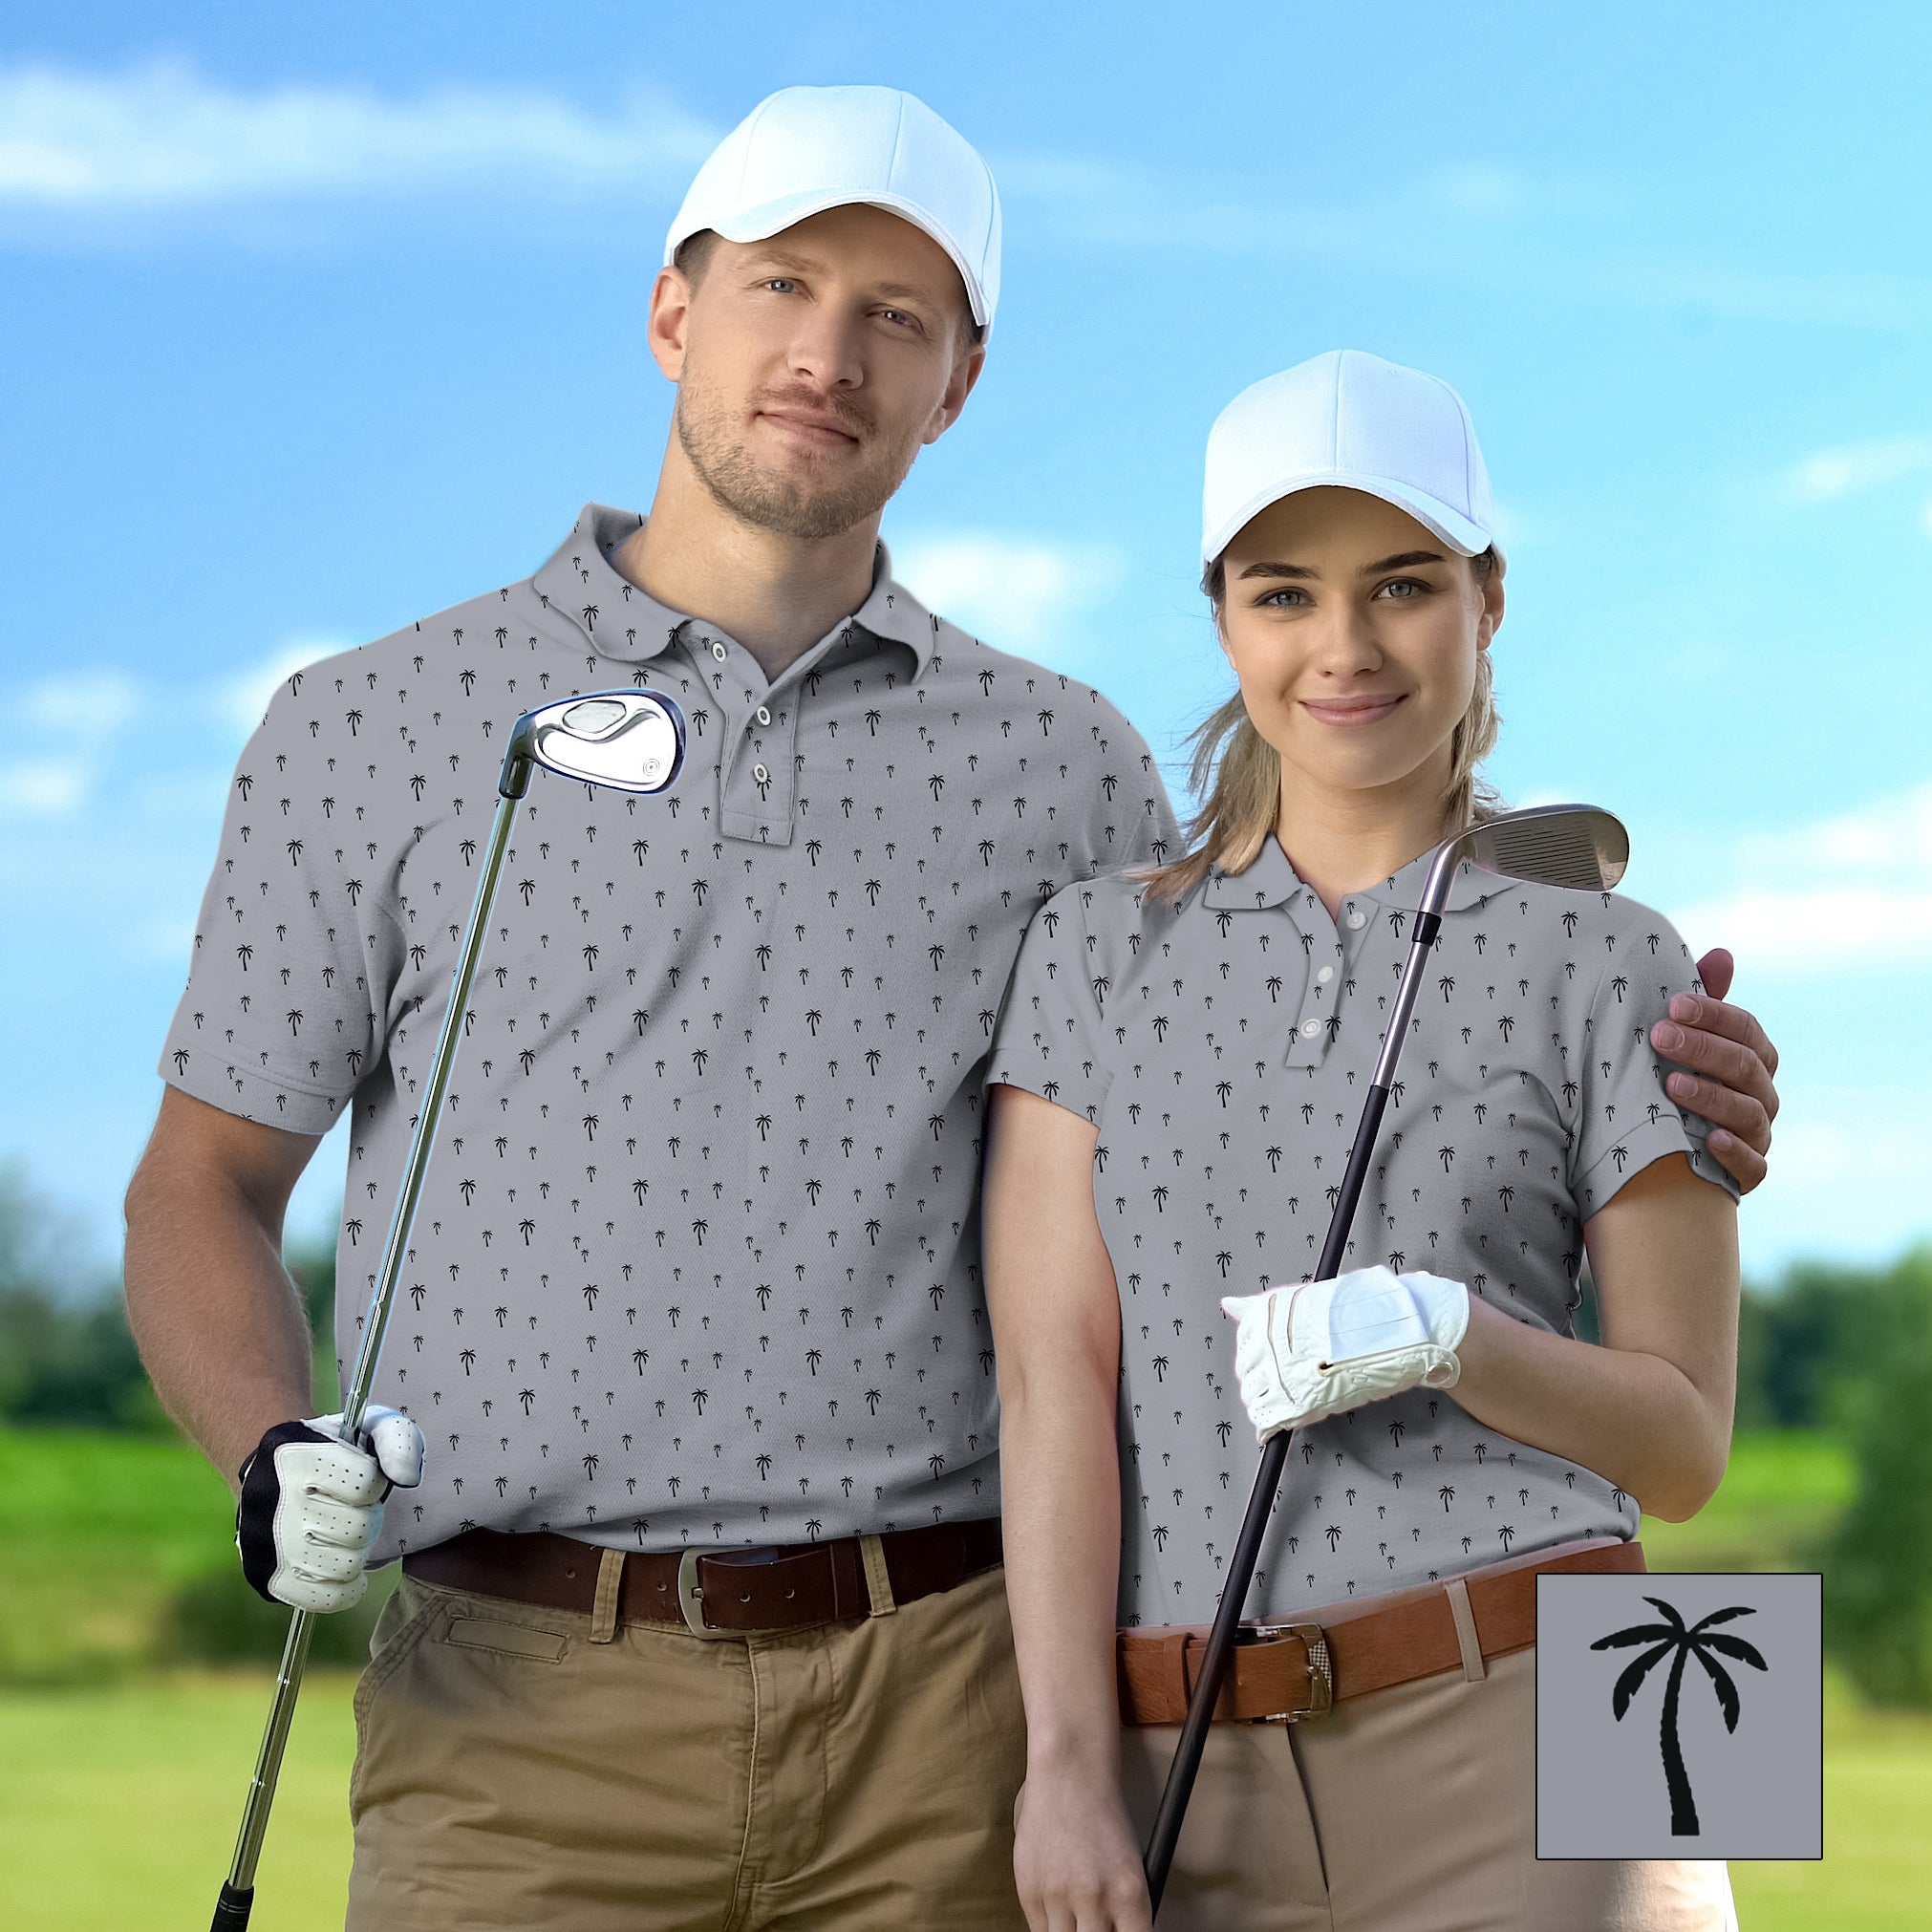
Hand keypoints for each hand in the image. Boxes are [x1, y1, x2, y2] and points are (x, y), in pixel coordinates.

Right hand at [235, 1405, 424, 1611]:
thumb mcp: (369, 1427)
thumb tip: (407, 1478)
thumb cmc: (334, 1449)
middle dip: (367, 1518)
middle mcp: (274, 1502)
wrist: (272, 1470)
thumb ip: (399, 1441)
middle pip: (358, 1530)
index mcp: (298, 1457)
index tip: (363, 1478)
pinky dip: (345, 1587)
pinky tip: (342, 1563)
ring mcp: (266, 1545)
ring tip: (344, 1534)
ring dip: (356, 1551)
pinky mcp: (266, 1579)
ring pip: (345, 1567)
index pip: (366, 1484)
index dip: (375, 1483)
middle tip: (354, 1509)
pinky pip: (326, 1599)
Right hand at [1013, 1768, 1152, 1931]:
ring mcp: (1057, 1895)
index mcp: (1129, 1892)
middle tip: (1096, 1925)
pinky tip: (1060, 1907)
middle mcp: (1094, 1897)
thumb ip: (1126, 1912)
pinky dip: (1052, 1926)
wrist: (1068, 1778)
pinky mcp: (1028, 1891)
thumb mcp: (1131, 1868)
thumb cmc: (1104, 1821)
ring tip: (1078, 1915)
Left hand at [1221, 1266, 1469, 1439]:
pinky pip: (1268, 1419)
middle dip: (1260, 1381)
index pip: (1245, 1344)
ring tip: (1288, 1401)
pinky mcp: (1298, 1400)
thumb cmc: (1357, 1313)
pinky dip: (1268, 1426)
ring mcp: (1282, 1372)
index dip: (1258, 1357)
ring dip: (1265, 1402)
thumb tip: (1228, 1304)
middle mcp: (1269, 1341)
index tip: (1273, 1362)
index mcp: (1269, 1314)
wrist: (1396, 1330)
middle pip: (1246, 1372)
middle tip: (1285, 1383)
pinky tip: (1273, 1428)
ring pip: (1254, 1397)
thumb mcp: (1305, 1301)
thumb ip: (1263, 1308)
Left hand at [1653, 949, 1778, 1193]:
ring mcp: (1758, 1134)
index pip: (1746, 1030)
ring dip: (1712, 1097)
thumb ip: (1704, 1001)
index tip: (1673, 1004)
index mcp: (1753, 1057)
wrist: (1664, 1147)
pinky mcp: (1748, 1173)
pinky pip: (1753, 1166)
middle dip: (1703, 1049)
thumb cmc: (1676, 1077)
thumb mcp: (1685, 1039)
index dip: (1714, 1015)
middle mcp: (1762, 1094)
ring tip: (1672, 1085)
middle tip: (1660, 1037)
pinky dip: (1735, 1153)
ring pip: (1748, 1113)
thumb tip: (1722, 954)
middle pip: (1745, 1067)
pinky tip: (1709, 1140)